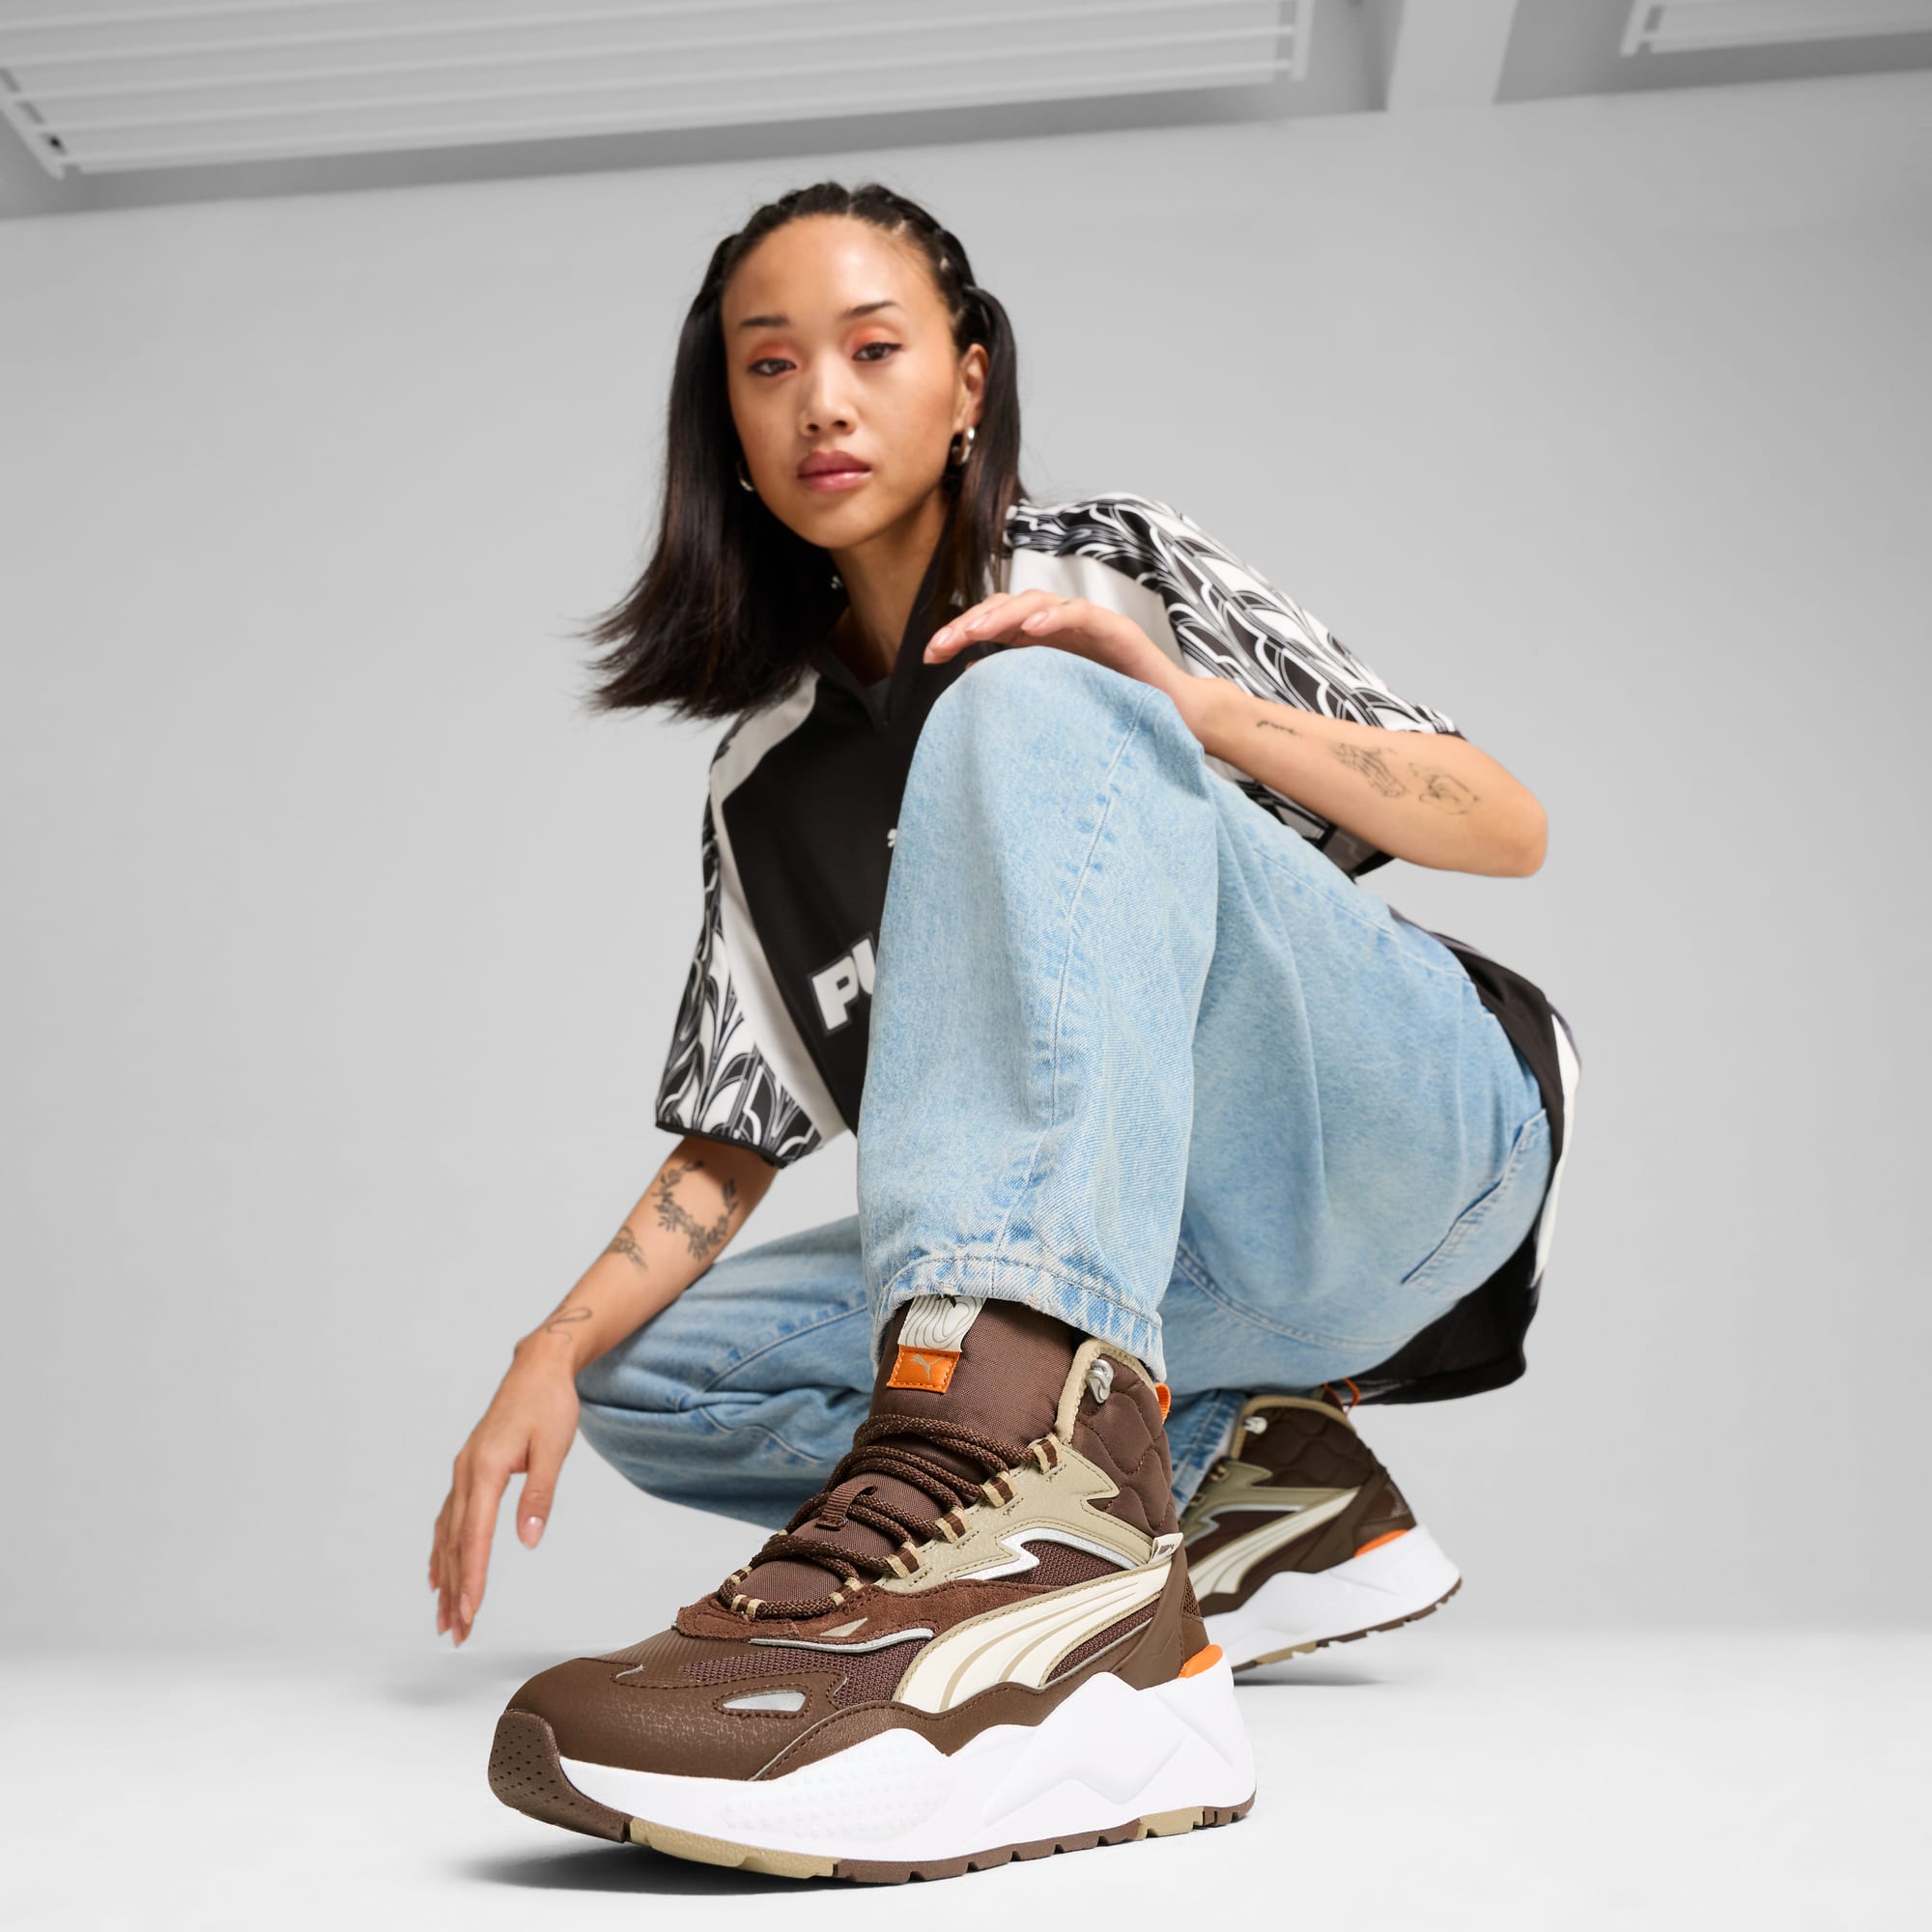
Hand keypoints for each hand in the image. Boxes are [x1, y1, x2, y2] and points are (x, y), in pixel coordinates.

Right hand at [429, 1344, 580, 1645]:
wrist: (538, 1367)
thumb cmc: (549, 1404)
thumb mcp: (553, 1449)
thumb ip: (539, 1496)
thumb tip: (528, 1541)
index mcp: (485, 1469)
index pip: (475, 1536)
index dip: (471, 1577)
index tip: (470, 1611)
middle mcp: (466, 1473)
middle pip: (456, 1543)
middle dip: (455, 1590)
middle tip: (455, 1631)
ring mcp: (463, 1472)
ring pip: (448, 1534)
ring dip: (446, 1577)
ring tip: (444, 1615)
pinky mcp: (469, 1470)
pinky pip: (449, 1518)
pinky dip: (443, 1549)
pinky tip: (438, 1572)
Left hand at [925, 590, 1195, 715]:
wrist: (1175, 717)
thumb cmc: (1117, 709)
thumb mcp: (1055, 698)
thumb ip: (1018, 684)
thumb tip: (968, 674)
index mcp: (1044, 640)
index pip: (992, 625)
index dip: (958, 634)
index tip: (927, 656)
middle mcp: (1062, 625)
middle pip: (1007, 607)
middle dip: (969, 623)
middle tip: (940, 645)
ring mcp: (1090, 623)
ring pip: (1039, 601)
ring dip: (1002, 614)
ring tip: (974, 632)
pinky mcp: (1118, 630)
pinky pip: (1082, 613)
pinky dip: (1055, 616)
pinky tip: (1029, 629)